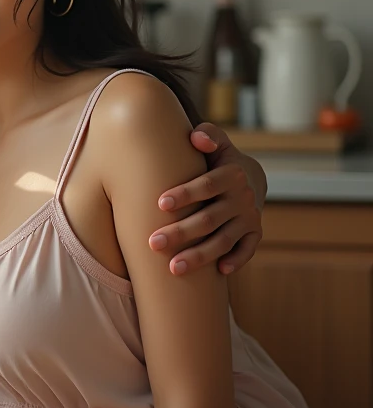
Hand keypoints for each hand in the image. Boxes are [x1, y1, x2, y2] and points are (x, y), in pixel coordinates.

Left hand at [149, 123, 264, 275]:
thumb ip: (207, 134)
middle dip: (181, 233)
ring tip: (172, 269)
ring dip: (199, 256)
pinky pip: (246, 251)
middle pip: (210, 219)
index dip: (186, 194)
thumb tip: (196, 138)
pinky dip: (235, 262)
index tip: (160, 204)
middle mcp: (243, 198)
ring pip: (223, 241)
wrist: (250, 177)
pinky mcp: (254, 234)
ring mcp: (249, 218)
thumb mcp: (216, 142)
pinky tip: (217, 273)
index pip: (208, 185)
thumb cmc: (216, 158)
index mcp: (232, 174)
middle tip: (153, 244)